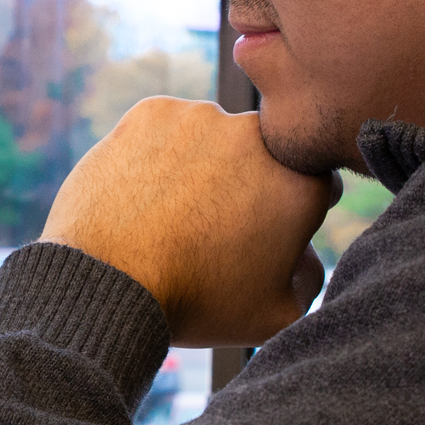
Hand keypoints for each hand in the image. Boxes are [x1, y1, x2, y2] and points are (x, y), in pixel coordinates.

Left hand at [41, 96, 339, 347]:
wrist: (110, 282)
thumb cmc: (196, 302)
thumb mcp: (279, 313)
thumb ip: (311, 275)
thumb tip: (305, 249)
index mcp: (302, 180)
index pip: (314, 184)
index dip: (289, 210)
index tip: (259, 232)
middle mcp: (259, 134)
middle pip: (263, 155)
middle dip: (247, 183)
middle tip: (210, 226)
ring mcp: (203, 116)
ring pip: (212, 138)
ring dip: (201, 164)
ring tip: (170, 213)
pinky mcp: (153, 111)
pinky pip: (165, 129)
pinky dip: (158, 154)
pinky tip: (143, 193)